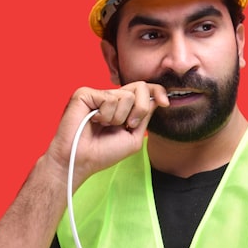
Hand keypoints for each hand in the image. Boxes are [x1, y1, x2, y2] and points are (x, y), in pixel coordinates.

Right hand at [44, 82, 169, 189]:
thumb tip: (157, 99)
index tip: (166, 103)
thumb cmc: (104, 153)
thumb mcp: (134, 137)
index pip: (144, 90)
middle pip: (139, 87)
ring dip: (119, 118)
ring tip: (104, 126)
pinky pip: (110, 98)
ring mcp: (98, 94)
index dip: (157, 92)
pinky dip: (106, 115)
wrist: (81, 160)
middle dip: (140, 109)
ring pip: (126, 95)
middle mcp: (111, 98)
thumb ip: (145, 117)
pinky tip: (94, 121)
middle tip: (127, 125)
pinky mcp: (85, 94)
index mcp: (122, 107)